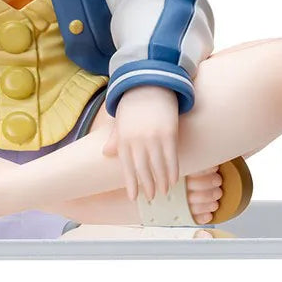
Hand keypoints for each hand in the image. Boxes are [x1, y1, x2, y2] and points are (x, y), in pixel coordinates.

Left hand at [103, 85, 179, 201]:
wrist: (150, 83)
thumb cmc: (133, 102)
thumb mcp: (121, 120)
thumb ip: (116, 138)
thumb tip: (106, 153)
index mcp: (123, 139)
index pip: (126, 167)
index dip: (131, 183)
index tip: (134, 197)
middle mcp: (136, 141)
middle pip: (142, 170)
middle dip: (147, 186)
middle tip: (152, 197)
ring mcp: (153, 138)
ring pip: (158, 167)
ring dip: (161, 182)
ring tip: (164, 191)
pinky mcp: (168, 133)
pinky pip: (171, 157)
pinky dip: (173, 170)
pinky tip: (174, 179)